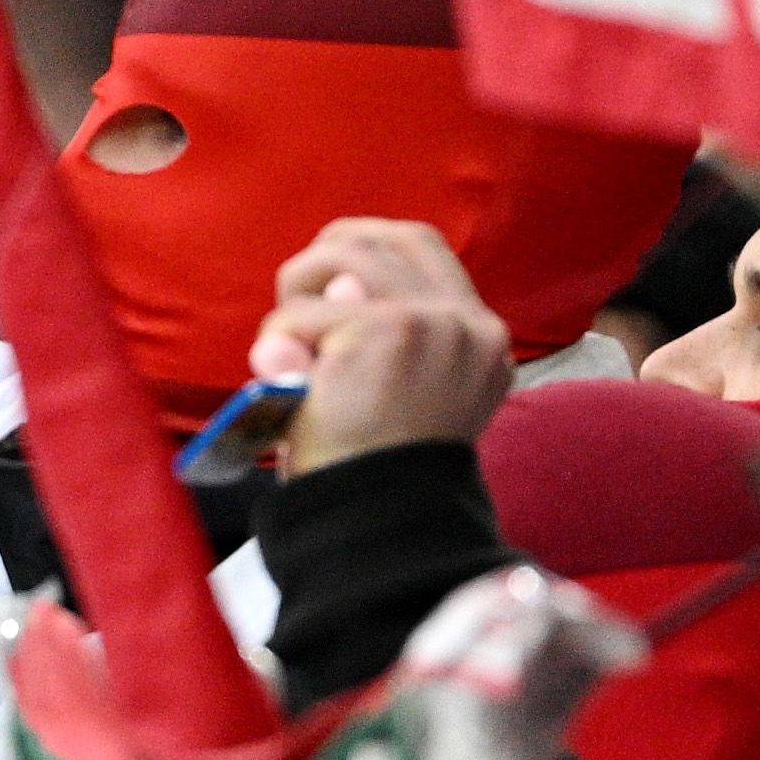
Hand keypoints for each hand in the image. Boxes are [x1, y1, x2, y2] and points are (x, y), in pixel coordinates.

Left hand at [250, 219, 511, 474]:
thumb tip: (338, 288)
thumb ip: (377, 331)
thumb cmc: (373, 468)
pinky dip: (276, 340)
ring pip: (344, 257)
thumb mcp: (392, 392)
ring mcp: (431, 325)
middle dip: (328, 254)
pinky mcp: (384, 333)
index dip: (364, 256)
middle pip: (388, 236)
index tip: (328, 291)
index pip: (425, 252)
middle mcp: (469, 326)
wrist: (373, 523)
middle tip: (296, 302)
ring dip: (296, 293)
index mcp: (482, 341)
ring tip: (287, 348)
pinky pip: (300, 313)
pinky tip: (280, 381)